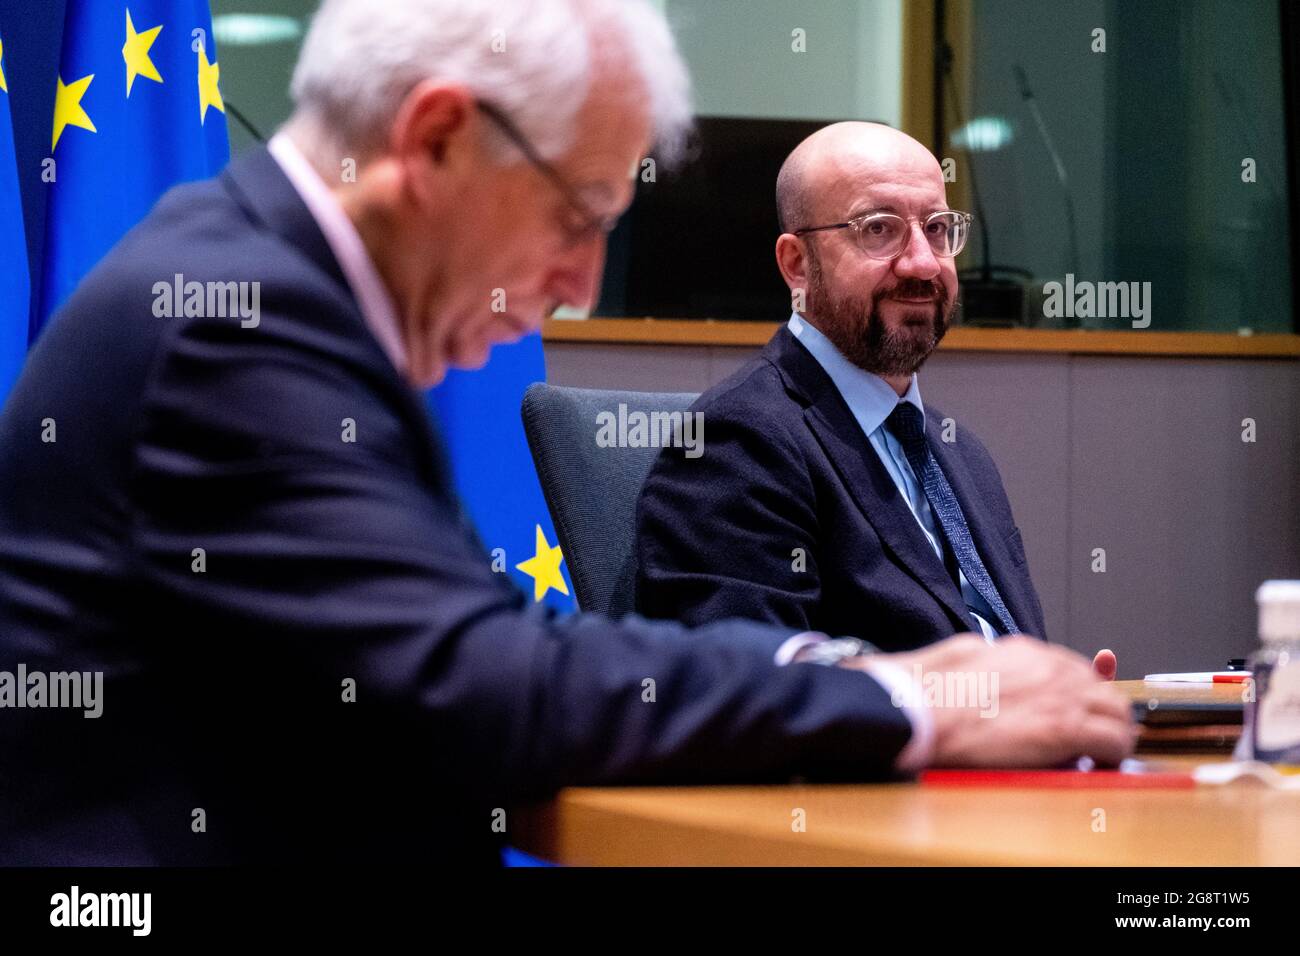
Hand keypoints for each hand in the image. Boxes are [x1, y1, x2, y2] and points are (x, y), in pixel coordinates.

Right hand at [854, 634, 1135, 767]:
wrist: (921, 710)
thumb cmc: (930, 690)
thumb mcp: (962, 654)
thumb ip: (985, 655)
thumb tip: (986, 657)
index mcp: (1026, 651)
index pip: (1074, 667)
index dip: (1078, 692)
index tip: (1075, 706)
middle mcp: (1051, 668)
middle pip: (1102, 687)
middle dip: (1100, 710)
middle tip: (1093, 731)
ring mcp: (1062, 697)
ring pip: (1118, 711)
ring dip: (1113, 730)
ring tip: (1102, 748)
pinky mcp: (1065, 729)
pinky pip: (1114, 740)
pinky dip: (1113, 752)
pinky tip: (1101, 761)